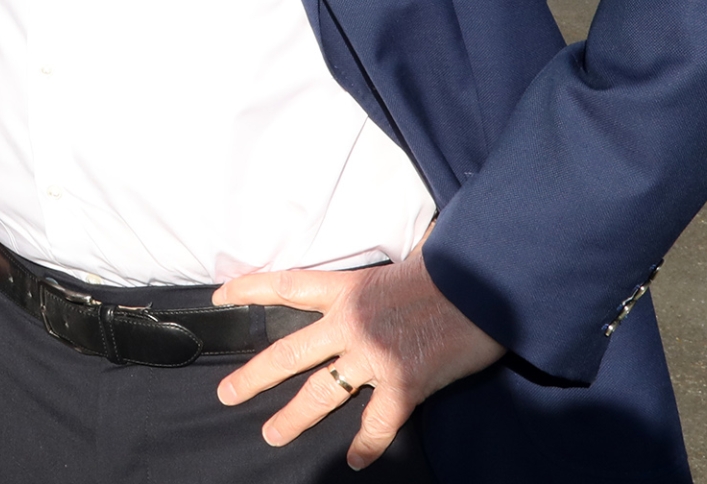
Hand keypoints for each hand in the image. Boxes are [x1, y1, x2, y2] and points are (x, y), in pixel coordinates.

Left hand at [214, 252, 503, 469]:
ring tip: (271, 434)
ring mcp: (373, 357)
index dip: (248, 291)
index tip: (220, 297)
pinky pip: (377, 424)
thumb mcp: (403, 256)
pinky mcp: (403, 385)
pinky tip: (355, 461)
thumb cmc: (449, 268)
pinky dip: (366, 445)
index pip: (285, 286)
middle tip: (227, 394)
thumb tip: (401, 244)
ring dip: (293, 418)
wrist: (486, 287)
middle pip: (288, 353)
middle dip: (254, 376)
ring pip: (320, 394)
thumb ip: (385, 266)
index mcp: (346, 287)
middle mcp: (349, 323)